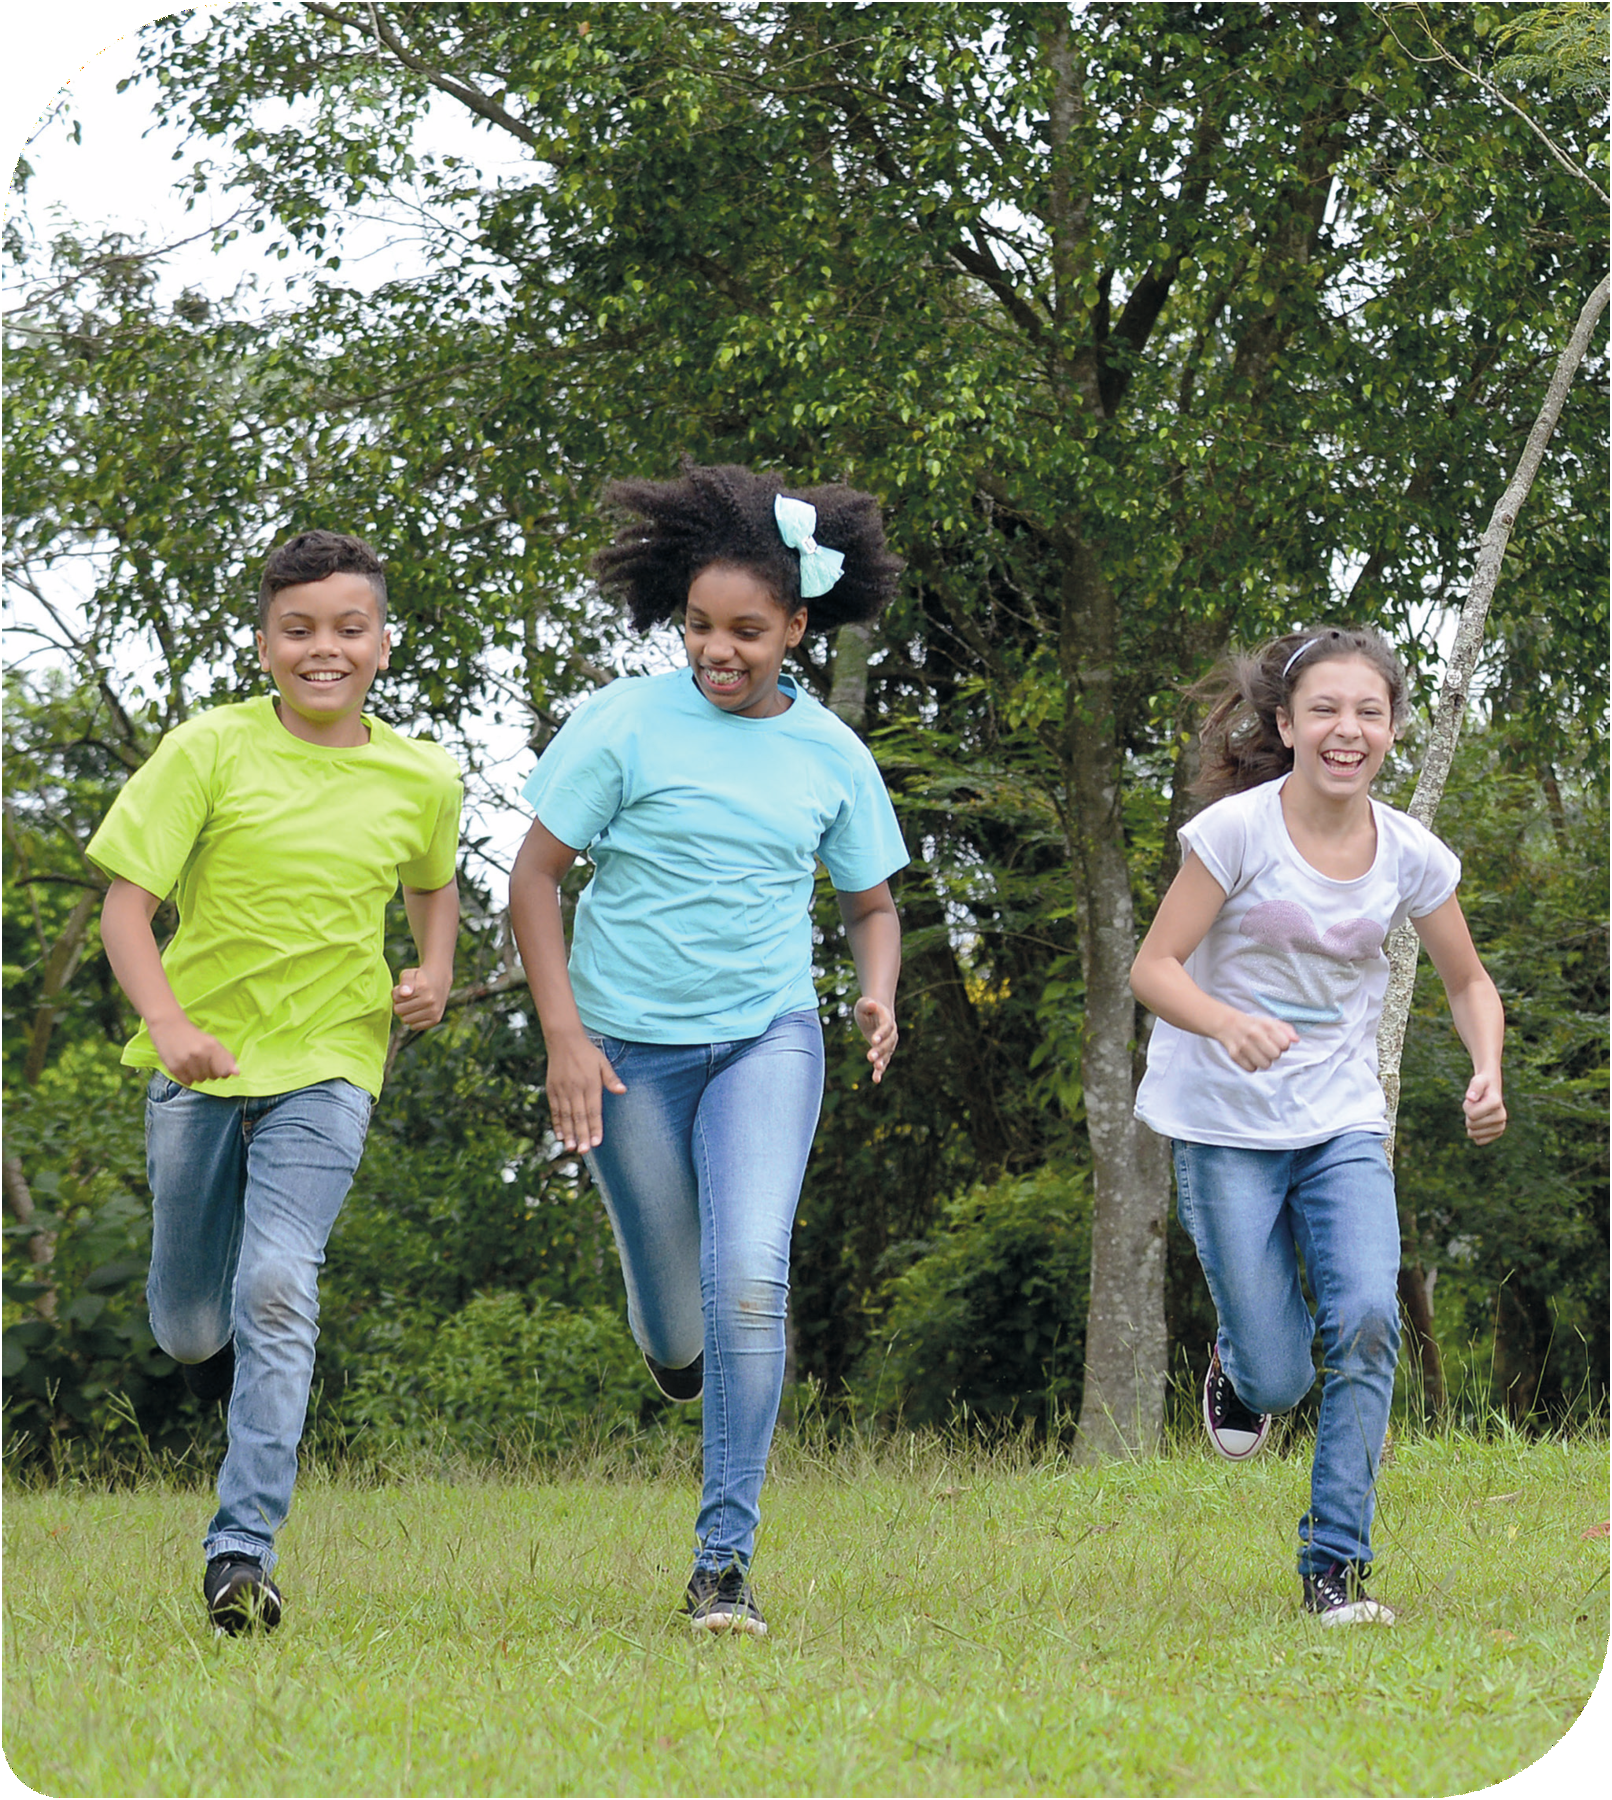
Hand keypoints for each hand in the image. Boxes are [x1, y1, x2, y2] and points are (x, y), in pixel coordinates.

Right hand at [149, 1016, 239, 1085]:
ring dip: (198, 1074)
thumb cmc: (193, 1036)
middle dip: (209, 1071)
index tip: (217, 1066)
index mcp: (212, 1046)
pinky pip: (188, 1082)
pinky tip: (184, 1065)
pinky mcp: (174, 1067)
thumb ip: (226, 1058)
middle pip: (212, 1077)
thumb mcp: (212, 1042)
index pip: (224, 1072)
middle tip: (201, 1060)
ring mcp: (186, 1061)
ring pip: (200, 1080)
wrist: (168, 1026)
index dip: (222, 1071)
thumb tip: (237, 1073)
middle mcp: (200, 1054)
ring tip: (192, 1062)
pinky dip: (187, 1077)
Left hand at [392, 966, 450, 1029]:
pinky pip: (414, 1026)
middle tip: (406, 998)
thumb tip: (404, 993)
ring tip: (412, 1004)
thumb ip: (405, 981)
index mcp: (422, 988)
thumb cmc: (419, 977)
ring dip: (405, 1013)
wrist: (440, 979)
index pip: (396, 998)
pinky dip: (413, 1020)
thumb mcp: (409, 973)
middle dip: (399, 1004)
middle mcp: (430, 1000)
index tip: (402, 990)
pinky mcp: (436, 1019)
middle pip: (399, 1011)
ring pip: (405, 1020)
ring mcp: (434, 1011)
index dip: (396, 993)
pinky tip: (418, 1011)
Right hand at [545, 1033, 625, 1152]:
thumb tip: (623, 1091)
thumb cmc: (587, 1053)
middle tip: (583, 1151)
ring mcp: (562, 1090)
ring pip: (565, 1115)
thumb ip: (611, 1079)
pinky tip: (560, 1135)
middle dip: (582, 1135)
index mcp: (590, 1084)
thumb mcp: (603, 1062)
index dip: (595, 1127)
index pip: (594, 1110)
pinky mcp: (552, 1089)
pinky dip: (557, 1123)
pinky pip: (554, 1109)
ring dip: (568, 1132)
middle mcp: (575, 1088)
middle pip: (579, 1116)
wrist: (563, 1040)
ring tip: (571, 1147)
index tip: (597, 1142)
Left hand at [854, 997, 898, 1083]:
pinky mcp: (884, 1052)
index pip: (886, 1027)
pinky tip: (876, 1080)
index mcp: (887, 1019)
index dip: (881, 1033)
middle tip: (870, 1057)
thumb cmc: (868, 1008)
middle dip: (880, 1050)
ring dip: (882, 1062)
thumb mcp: (863, 1004)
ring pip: (887, 1054)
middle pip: (888, 1043)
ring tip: (877, 1069)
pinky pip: (884, 1062)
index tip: (874, 1040)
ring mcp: (889, 1043)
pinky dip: (880, 1071)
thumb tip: (872, 1004)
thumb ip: (867, 1004)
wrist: (877, 1014)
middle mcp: (891, 1033)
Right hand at [1214, 1009, 1298, 1072]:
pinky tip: (1250, 1057)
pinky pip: (1251, 1069)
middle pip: (1275, 1055)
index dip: (1283, 1045)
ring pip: (1264, 1065)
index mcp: (1266, 1025)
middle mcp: (1254, 1034)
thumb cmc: (1254, 1025)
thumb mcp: (1271, 1022)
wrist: (1228, 1024)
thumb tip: (1296, 1040)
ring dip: (1264, 1061)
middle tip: (1267, 1049)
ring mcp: (1243, 1045)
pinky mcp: (1234, 1055)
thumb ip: (1286, 1030)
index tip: (1277, 1043)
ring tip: (1259, 1054)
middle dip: (1274, 1054)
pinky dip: (1252, 1065)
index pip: (1285, 1044)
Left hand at [1463, 1069, 1506, 1144]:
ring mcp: (1500, 1126)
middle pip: (1471, 1124)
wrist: (1492, 1090)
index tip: (1473, 1100)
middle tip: (1476, 1106)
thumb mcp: (1477, 1081)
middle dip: (1468, 1115)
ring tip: (1479, 1113)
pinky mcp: (1498, 1133)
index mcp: (1496, 1103)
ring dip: (1471, 1123)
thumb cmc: (1482, 1084)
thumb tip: (1470, 1098)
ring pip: (1472, 1134)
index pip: (1471, 1114)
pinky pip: (1479, 1141)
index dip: (1467, 1106)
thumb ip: (1474, 1087)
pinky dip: (1475, 1133)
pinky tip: (1480, 1123)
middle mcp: (1501, 1116)